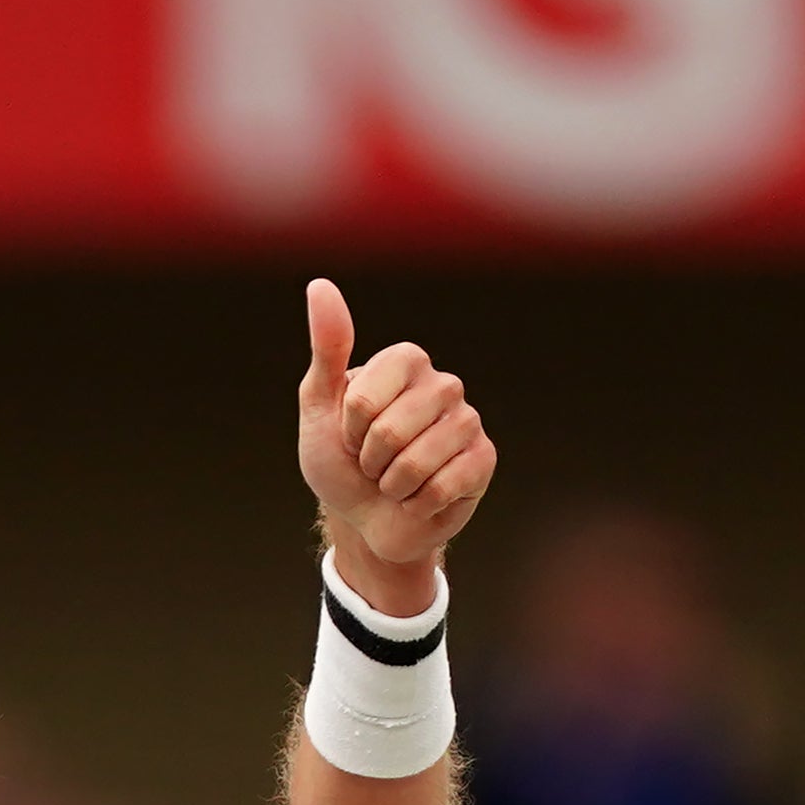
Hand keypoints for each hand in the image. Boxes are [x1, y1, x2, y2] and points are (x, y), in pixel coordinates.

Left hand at [296, 279, 491, 611]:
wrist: (366, 520)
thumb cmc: (342, 460)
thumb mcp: (320, 405)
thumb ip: (327, 347)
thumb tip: (320, 285)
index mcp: (407, 361)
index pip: (364, 399)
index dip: (349, 429)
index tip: (351, 434)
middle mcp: (444, 384)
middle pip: (390, 431)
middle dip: (369, 461)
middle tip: (374, 463)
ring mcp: (468, 421)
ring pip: (418, 462)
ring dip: (393, 485)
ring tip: (395, 481)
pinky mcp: (484, 460)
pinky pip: (443, 486)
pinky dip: (418, 503)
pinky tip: (420, 498)